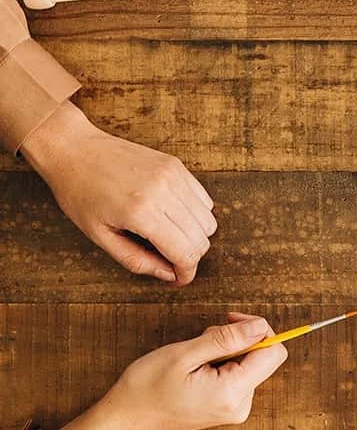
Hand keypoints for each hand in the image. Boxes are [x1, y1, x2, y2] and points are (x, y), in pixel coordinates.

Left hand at [20, 102, 215, 284]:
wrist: (75, 150)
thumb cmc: (80, 194)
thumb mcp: (100, 236)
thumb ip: (136, 260)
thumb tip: (168, 274)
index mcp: (141, 213)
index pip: (185, 252)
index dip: (186, 272)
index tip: (179, 279)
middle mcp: (164, 191)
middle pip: (201, 238)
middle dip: (190, 256)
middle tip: (171, 261)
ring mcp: (173, 175)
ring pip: (208, 219)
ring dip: (195, 236)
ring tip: (171, 238)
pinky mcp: (176, 165)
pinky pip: (203, 198)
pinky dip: (196, 214)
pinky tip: (174, 217)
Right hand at [64, 313, 287, 429]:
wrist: (124, 419)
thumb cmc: (146, 388)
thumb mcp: (185, 354)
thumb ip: (227, 339)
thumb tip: (260, 326)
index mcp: (232, 393)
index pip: (273, 353)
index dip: (259, 329)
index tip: (232, 320)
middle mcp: (239, 405)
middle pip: (262, 357)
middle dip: (239, 339)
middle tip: (206, 338)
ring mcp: (233, 408)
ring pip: (249, 364)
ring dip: (228, 351)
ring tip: (196, 356)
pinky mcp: (226, 407)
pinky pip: (237, 375)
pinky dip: (223, 363)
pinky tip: (199, 367)